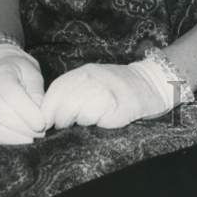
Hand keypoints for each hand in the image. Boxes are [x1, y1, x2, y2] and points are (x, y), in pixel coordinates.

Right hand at [0, 43, 45, 145]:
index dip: (27, 112)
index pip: (11, 95)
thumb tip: (42, 115)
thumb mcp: (33, 73)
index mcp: (0, 74)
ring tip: (29, 139)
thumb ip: (37, 92)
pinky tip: (14, 141)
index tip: (42, 124)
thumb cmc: (20, 71)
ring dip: (10, 138)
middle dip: (21, 128)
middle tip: (39, 134)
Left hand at [41, 58, 180, 129]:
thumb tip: (48, 113)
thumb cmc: (116, 88)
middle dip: (60, 119)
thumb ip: (71, 91)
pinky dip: (92, 123)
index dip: (49, 109)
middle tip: (69, 124)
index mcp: (82, 72)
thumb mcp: (92, 80)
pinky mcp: (111, 105)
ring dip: (77, 121)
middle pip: (60, 105)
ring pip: (73, 114)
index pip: (55, 91)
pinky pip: (90, 119)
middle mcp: (88, 78)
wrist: (148, 85)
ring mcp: (99, 90)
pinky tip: (102, 119)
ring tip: (91, 118)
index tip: (49, 122)